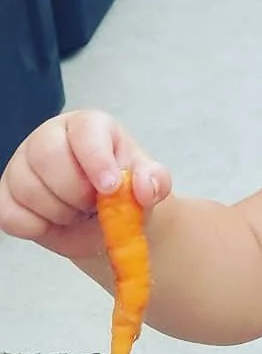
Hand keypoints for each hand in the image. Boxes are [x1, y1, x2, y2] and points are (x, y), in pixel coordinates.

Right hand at [0, 111, 170, 260]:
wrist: (107, 221)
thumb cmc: (126, 194)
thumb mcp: (149, 186)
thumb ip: (155, 182)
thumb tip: (144, 187)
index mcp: (88, 127)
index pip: (84, 131)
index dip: (96, 160)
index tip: (111, 187)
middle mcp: (49, 137)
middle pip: (47, 157)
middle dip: (76, 192)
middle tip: (94, 205)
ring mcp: (22, 164)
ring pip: (28, 189)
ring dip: (60, 213)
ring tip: (78, 212)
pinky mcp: (6, 192)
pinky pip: (10, 213)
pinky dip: (37, 227)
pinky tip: (55, 222)